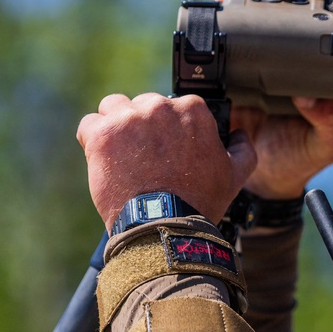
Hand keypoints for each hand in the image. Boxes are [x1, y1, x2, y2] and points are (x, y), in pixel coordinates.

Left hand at [77, 93, 256, 230]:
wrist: (164, 226)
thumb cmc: (198, 201)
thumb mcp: (235, 174)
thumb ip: (243, 148)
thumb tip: (239, 135)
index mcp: (192, 110)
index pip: (175, 106)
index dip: (170, 129)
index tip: (168, 149)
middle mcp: (160, 107)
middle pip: (143, 105)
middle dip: (143, 127)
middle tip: (145, 157)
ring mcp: (129, 119)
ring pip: (113, 108)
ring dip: (116, 126)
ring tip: (121, 155)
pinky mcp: (103, 135)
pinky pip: (89, 124)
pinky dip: (93, 140)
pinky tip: (104, 160)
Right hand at [222, 0, 332, 198]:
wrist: (260, 180)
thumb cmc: (303, 158)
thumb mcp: (328, 144)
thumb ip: (331, 123)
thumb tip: (316, 98)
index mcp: (320, 68)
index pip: (325, 24)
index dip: (323, 2)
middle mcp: (290, 58)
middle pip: (289, 11)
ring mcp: (258, 62)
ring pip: (258, 17)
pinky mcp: (231, 72)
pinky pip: (226, 39)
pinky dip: (222, 18)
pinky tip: (220, 5)